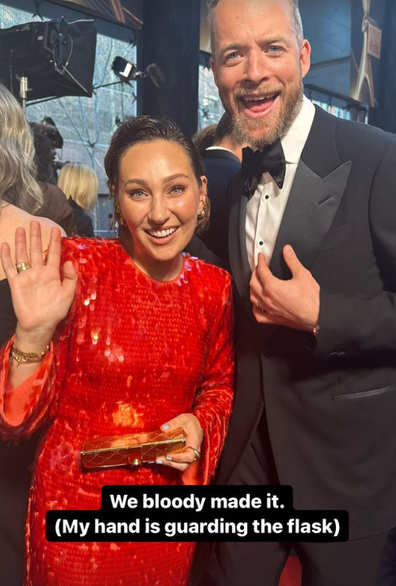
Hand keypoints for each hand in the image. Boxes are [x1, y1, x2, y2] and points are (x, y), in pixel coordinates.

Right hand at [0, 221, 77, 348]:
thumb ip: (70, 278)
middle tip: (35, 222)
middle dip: (36, 237)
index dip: (54, 242)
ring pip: (23, 255)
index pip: (53, 254)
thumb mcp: (68, 294)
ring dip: (22, 242)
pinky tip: (5, 245)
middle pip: (37, 250)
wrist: (40, 325)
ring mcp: (27, 276)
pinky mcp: (16, 283)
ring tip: (21, 229)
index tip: (55, 229)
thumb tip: (68, 262)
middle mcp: (39, 272)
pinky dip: (7, 256)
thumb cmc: (55, 311)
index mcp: (52, 274)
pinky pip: (10, 267)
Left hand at [157, 413, 202, 470]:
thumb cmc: (191, 421)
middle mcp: (193, 452)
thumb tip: (163, 428)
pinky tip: (160, 458)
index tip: (168, 455)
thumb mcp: (184, 418)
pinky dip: (169, 462)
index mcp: (195, 443)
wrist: (196, 423)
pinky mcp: (184, 455)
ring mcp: (189, 454)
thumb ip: (174, 423)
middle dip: (171, 464)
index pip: (189, 456)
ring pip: (181, 465)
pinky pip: (178, 462)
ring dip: (169, 464)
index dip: (179, 458)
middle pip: (184, 464)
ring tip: (158, 460)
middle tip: (159, 459)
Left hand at [250, 246, 319, 331]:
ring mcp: (270, 310)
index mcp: (273, 287)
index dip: (261, 261)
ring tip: (256, 282)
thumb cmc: (311, 300)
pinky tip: (257, 305)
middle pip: (253, 283)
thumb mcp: (302, 274)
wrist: (318, 316)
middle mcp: (268, 299)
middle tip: (259, 267)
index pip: (261, 271)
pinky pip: (258, 315)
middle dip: (255, 273)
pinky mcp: (274, 319)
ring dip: (252, 288)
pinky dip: (255, 308)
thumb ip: (292, 260)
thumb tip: (287, 251)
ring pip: (253, 298)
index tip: (261, 257)